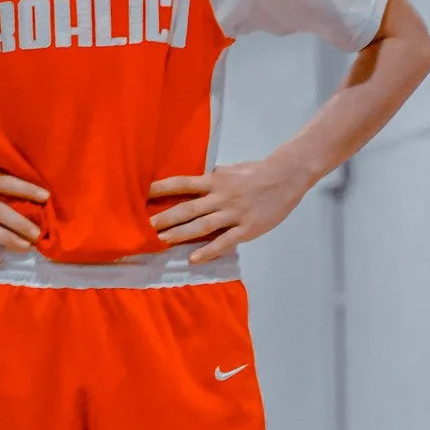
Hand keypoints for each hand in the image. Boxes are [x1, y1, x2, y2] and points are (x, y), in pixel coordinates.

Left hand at [149, 157, 312, 262]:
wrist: (287, 176)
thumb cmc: (258, 171)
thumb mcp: (231, 169)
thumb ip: (213, 177)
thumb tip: (197, 181)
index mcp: (215, 180)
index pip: (182, 183)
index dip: (161, 188)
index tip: (142, 194)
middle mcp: (221, 197)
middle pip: (187, 208)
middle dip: (165, 218)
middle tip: (144, 226)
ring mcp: (234, 213)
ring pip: (202, 226)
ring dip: (180, 234)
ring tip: (161, 242)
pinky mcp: (247, 228)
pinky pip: (224, 242)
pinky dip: (208, 251)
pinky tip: (193, 259)